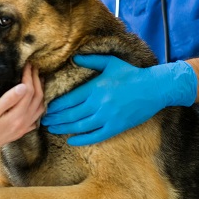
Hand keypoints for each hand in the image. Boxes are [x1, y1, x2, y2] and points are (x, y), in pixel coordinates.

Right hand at [0, 64, 45, 163]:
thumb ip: (7, 100)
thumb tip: (23, 87)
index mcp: (16, 117)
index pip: (28, 91)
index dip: (28, 76)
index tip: (26, 64)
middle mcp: (23, 123)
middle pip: (37, 98)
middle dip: (36, 80)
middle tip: (33, 67)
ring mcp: (22, 129)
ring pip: (39, 108)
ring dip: (40, 92)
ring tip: (37, 80)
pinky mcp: (19, 132)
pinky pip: (35, 118)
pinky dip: (38, 107)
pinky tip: (34, 102)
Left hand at [41, 54, 196, 145]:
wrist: (154, 88)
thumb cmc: (131, 74)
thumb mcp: (110, 63)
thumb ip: (91, 60)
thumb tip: (74, 57)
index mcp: (95, 88)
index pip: (69, 100)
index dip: (55, 106)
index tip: (46, 108)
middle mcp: (99, 104)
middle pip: (71, 114)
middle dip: (55, 119)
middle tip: (43, 121)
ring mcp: (107, 117)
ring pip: (80, 126)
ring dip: (64, 129)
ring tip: (53, 129)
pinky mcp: (116, 127)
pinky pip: (95, 136)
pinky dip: (82, 140)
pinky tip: (72, 141)